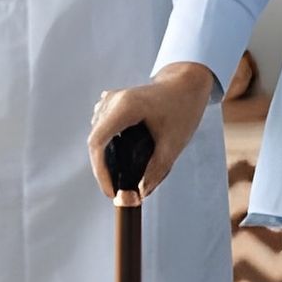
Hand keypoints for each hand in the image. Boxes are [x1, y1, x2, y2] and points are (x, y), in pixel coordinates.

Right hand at [87, 62, 214, 203]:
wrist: (186, 85)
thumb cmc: (182, 111)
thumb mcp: (173, 145)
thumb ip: (156, 172)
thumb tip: (137, 196)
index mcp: (125, 107)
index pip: (98, 143)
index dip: (99, 172)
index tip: (111, 193)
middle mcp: (112, 101)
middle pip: (96, 141)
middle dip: (104, 169)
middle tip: (119, 191)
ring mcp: (110, 99)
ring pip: (97, 135)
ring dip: (105, 157)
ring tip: (122, 177)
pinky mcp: (112, 102)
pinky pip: (102, 128)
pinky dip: (108, 145)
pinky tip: (121, 157)